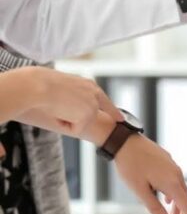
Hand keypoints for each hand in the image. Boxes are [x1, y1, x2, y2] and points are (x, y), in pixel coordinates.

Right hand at [7, 67, 122, 136]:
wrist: (37, 85)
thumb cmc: (40, 84)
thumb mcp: (61, 86)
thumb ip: (71, 95)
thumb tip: (67, 105)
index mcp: (89, 84)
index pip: (104, 100)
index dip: (112, 110)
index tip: (121, 119)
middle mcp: (95, 93)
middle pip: (91, 117)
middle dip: (76, 119)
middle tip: (63, 110)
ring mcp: (93, 105)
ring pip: (78, 124)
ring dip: (64, 120)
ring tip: (55, 106)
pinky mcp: (87, 116)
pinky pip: (73, 129)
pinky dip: (63, 124)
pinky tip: (57, 112)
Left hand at [113, 134, 186, 213]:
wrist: (124, 141)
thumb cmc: (130, 165)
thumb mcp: (140, 191)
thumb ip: (154, 208)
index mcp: (172, 183)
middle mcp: (176, 174)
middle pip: (185, 200)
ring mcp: (173, 167)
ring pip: (179, 191)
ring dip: (176, 207)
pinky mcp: (167, 163)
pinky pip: (175, 182)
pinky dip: (173, 195)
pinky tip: (166, 200)